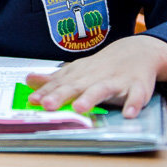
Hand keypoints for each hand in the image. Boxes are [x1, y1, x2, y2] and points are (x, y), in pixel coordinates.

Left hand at [25, 35, 166, 116]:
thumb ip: (54, 79)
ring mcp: (117, 81)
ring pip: (102, 90)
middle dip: (61, 96)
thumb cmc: (102, 67)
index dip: (46, 93)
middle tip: (47, 105)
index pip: (60, 84)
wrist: (137, 51)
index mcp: (80, 75)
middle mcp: (95, 77)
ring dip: (91, 98)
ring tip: (79, 108)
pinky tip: (128, 114)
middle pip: (76, 87)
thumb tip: (28, 80)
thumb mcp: (77, 71)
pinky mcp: (138, 87)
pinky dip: (133, 104)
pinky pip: (136, 96)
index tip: (32, 101)